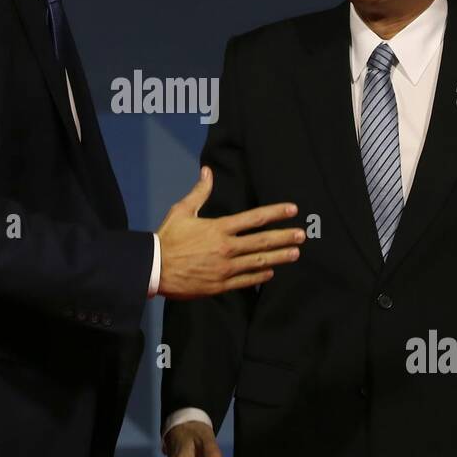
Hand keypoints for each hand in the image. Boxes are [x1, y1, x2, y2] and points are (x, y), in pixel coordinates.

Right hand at [156, 167, 302, 299]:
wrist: (154, 269)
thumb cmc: (167, 238)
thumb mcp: (181, 211)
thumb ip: (199, 192)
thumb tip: (207, 171)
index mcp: (218, 228)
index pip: (254, 218)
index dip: (275, 212)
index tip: (292, 210)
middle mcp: (226, 248)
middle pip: (262, 241)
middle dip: (284, 237)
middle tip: (302, 235)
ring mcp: (225, 268)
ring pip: (258, 262)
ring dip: (278, 257)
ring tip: (295, 254)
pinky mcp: (220, 285)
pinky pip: (245, 280)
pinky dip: (260, 276)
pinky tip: (271, 272)